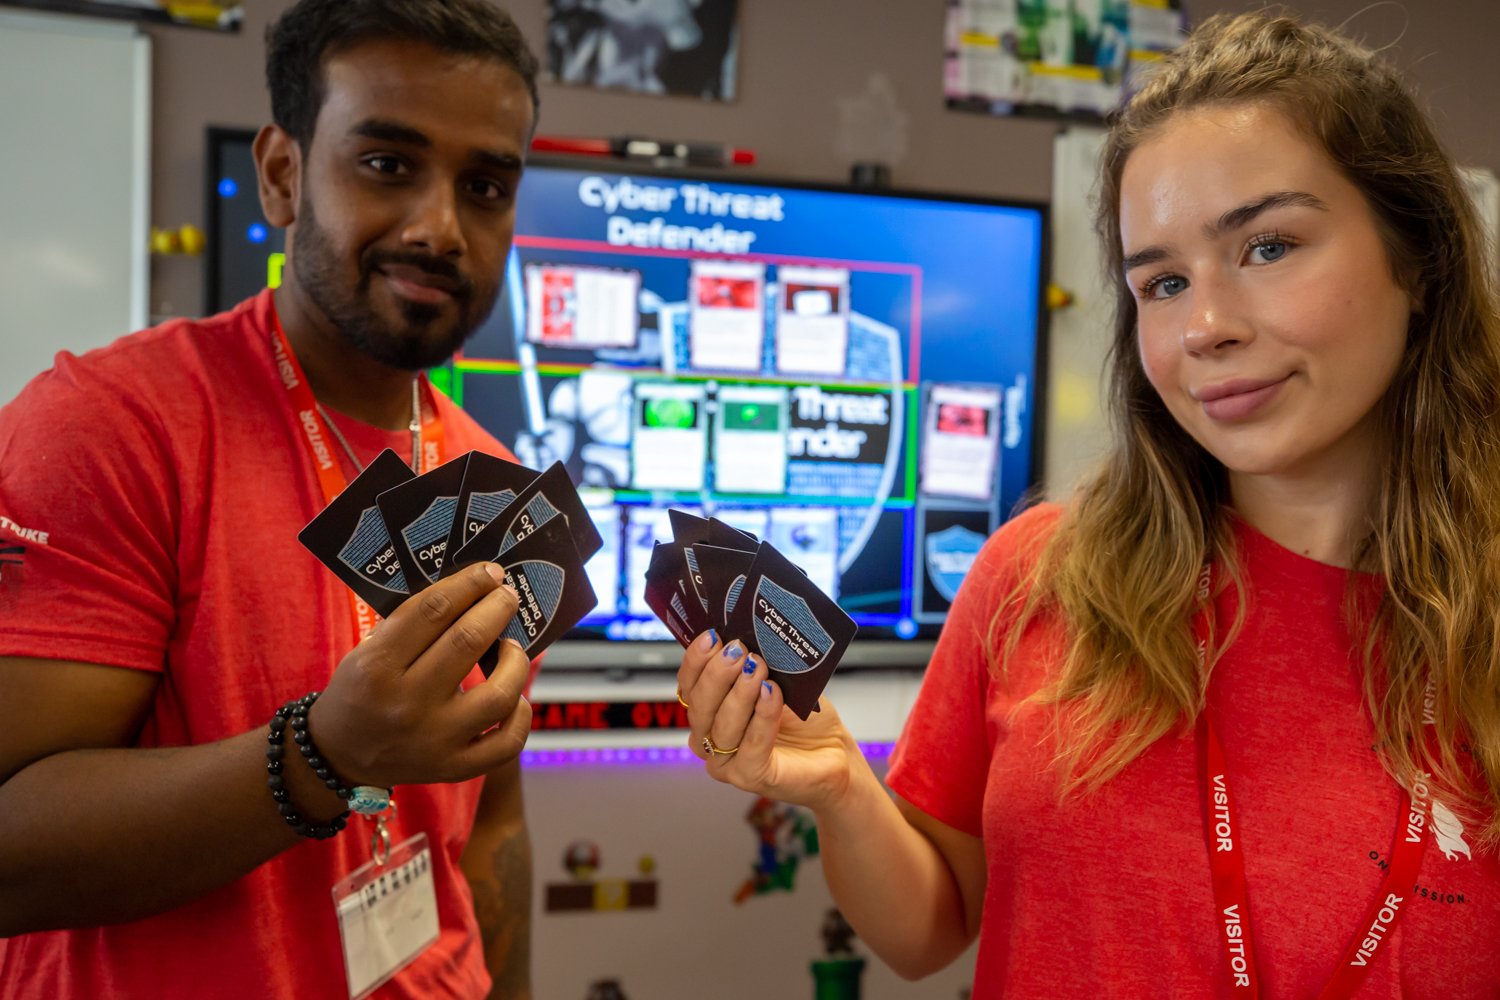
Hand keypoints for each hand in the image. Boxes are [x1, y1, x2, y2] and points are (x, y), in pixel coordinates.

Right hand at [309, 563, 533, 787]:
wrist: (341, 754)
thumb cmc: (362, 689)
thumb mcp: (368, 650)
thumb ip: (412, 623)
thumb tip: (471, 586)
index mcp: (377, 667)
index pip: (433, 611)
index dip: (469, 584)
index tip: (491, 572)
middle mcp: (407, 704)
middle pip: (467, 641)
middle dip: (497, 608)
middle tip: (507, 595)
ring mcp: (434, 740)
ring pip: (498, 694)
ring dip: (515, 660)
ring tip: (511, 646)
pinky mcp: (453, 767)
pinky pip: (506, 742)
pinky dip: (521, 715)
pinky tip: (514, 696)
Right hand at [676, 629, 858, 812]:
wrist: (834, 754)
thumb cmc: (804, 721)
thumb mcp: (778, 682)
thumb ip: (758, 668)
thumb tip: (748, 641)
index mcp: (710, 713)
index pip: (689, 686)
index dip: (696, 661)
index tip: (712, 636)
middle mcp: (710, 740)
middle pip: (700, 706)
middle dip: (717, 674)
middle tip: (738, 651)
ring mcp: (727, 763)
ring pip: (722, 725)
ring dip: (740, 693)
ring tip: (758, 669)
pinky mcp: (751, 777)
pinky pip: (751, 744)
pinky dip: (762, 716)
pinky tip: (771, 694)